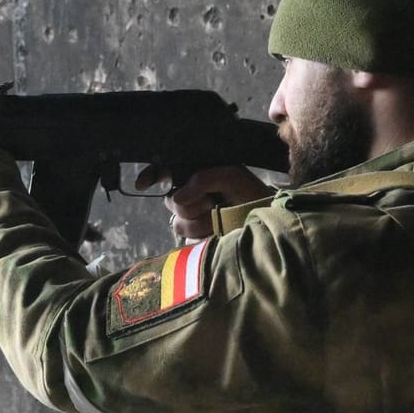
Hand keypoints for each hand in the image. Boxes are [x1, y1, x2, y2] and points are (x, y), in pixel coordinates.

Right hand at [136, 165, 272, 241]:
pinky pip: (187, 241)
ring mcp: (194, 219)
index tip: (143, 185)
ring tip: (221, 219)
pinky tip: (216, 233)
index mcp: (198, 175)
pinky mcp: (197, 241)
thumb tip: (178, 198)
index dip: (152, 175)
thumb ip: (204, 179)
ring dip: (200, 222)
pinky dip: (202, 237)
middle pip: (170, 201)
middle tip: (213, 202)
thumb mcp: (233, 177)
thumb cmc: (253, 195)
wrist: (270, 223)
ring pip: (178, 223)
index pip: (166, 172)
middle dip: (191, 204)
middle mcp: (192, 196)